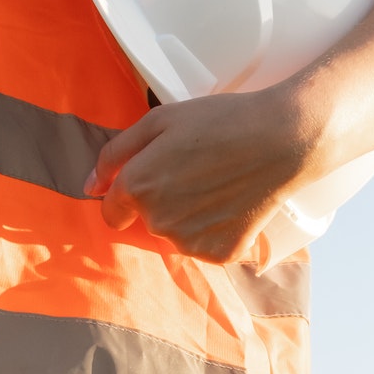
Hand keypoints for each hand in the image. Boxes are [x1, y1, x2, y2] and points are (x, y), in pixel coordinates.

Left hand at [86, 89, 325, 263]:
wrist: (283, 139)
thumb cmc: (221, 121)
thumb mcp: (160, 120)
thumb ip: (115, 153)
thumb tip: (90, 186)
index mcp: (138, 186)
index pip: (112, 212)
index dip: (128, 195)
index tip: (154, 178)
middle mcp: (158, 221)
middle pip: (147, 221)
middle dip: (162, 199)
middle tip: (196, 169)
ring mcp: (190, 241)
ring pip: (176, 235)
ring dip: (188, 216)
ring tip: (218, 184)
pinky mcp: (221, 253)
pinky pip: (206, 246)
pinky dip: (216, 230)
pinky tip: (233, 203)